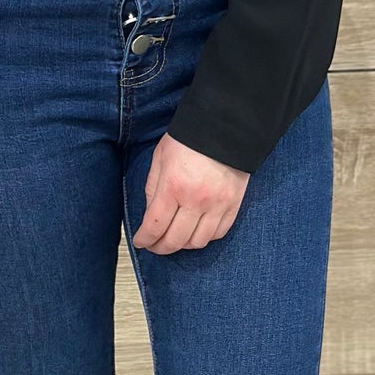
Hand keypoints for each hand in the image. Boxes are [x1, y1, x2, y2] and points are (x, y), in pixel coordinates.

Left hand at [132, 133, 248, 255]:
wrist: (225, 126)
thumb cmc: (190, 138)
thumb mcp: (160, 158)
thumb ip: (153, 188)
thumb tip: (151, 215)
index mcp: (173, 186)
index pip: (155, 226)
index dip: (144, 239)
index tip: (141, 242)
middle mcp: (196, 200)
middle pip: (176, 240)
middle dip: (161, 248)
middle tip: (155, 246)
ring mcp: (218, 204)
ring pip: (198, 242)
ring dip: (183, 245)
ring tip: (176, 239)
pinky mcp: (233, 204)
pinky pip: (218, 233)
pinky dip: (205, 237)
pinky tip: (196, 231)